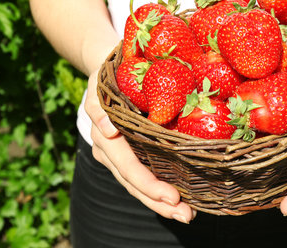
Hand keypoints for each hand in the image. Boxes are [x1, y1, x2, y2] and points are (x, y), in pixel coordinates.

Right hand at [84, 70, 196, 223]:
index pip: (128, 167)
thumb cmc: (111, 76)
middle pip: (134, 183)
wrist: (109, 71)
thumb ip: (99, 106)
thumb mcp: (101, 85)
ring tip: (187, 214)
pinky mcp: (129, 153)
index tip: (172, 197)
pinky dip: (160, 189)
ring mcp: (118, 155)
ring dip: (161, 203)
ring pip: (138, 184)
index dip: (148, 184)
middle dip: (158, 202)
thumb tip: (107, 130)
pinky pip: (143, 174)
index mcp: (105, 137)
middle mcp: (110, 151)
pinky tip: (181, 201)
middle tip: (186, 215)